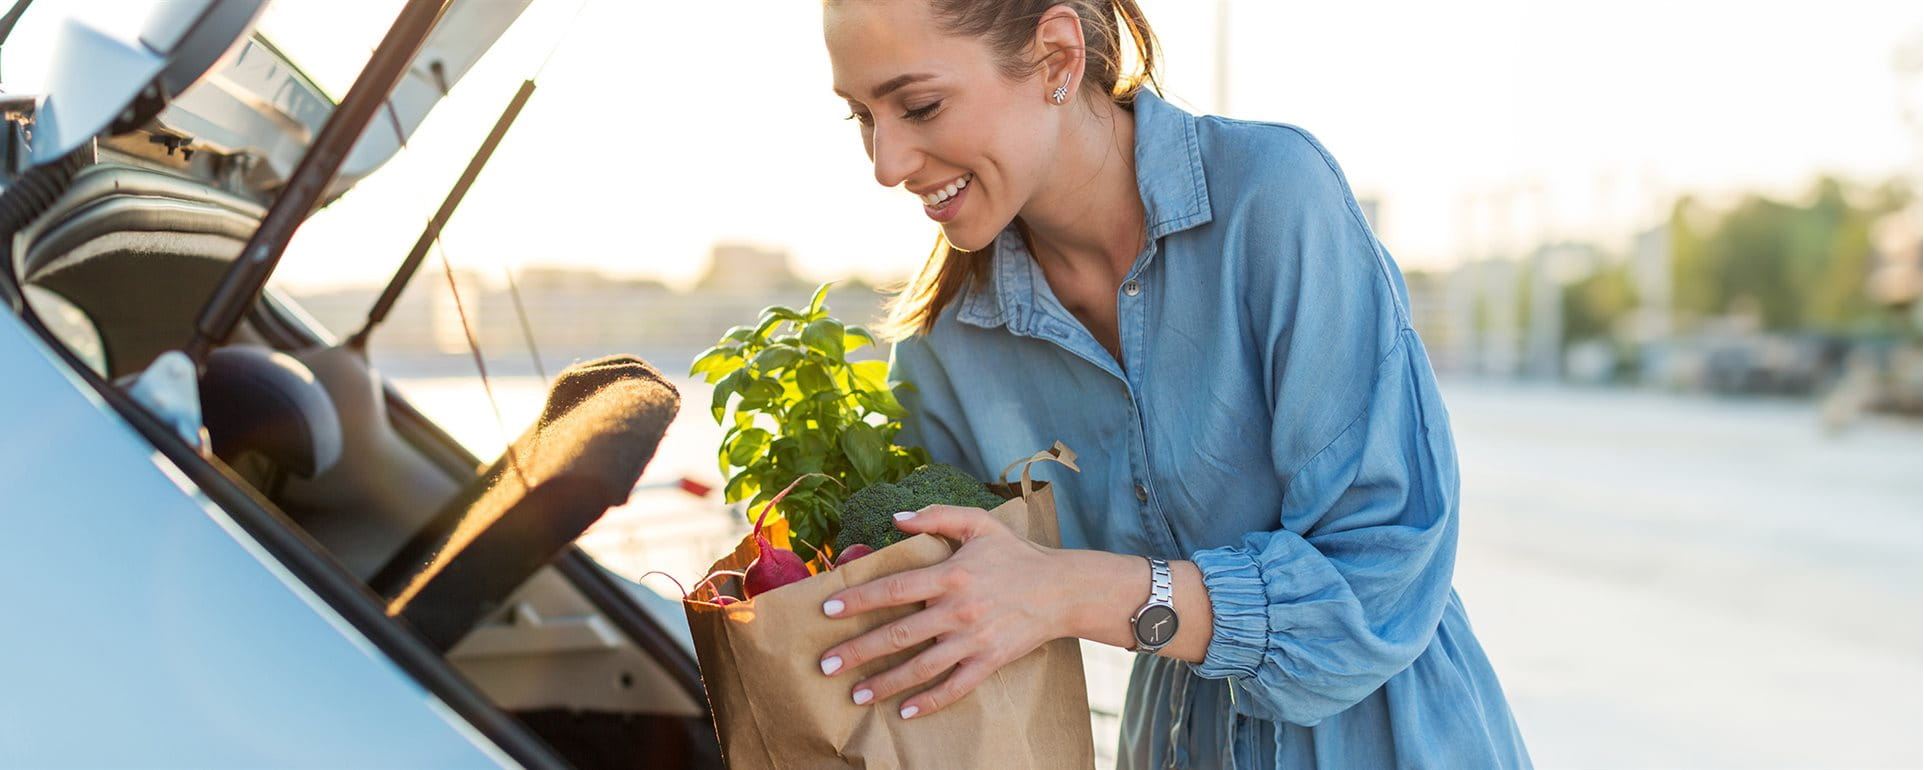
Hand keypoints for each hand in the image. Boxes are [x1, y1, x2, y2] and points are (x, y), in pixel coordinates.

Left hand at [817, 505, 1069, 719]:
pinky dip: (929, 701)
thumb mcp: (980, 524)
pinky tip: (904, 711)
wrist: (1063, 590)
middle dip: (858, 651)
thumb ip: (937, 516)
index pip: (894, 589)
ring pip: (921, 667)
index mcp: (950, 576)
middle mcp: (957, 611)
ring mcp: (973, 640)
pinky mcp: (989, 662)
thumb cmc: (1017, 554)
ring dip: (885, 683)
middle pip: (898, 634)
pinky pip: (955, 687)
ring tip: (855, 695)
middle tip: (825, 665)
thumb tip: (896, 517)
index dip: (859, 599)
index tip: (827, 609)